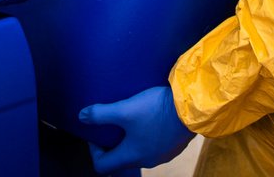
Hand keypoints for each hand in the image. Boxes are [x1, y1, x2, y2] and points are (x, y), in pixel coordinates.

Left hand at [79, 86, 194, 173]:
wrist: (192, 108)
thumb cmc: (156, 110)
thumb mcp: (125, 109)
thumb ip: (101, 114)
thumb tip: (81, 116)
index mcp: (131, 156)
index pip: (102, 166)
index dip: (94, 151)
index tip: (95, 133)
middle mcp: (146, 161)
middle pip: (121, 160)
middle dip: (112, 144)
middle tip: (111, 124)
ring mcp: (162, 155)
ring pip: (139, 153)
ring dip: (131, 140)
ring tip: (130, 119)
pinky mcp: (174, 147)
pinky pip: (154, 146)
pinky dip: (147, 137)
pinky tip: (150, 119)